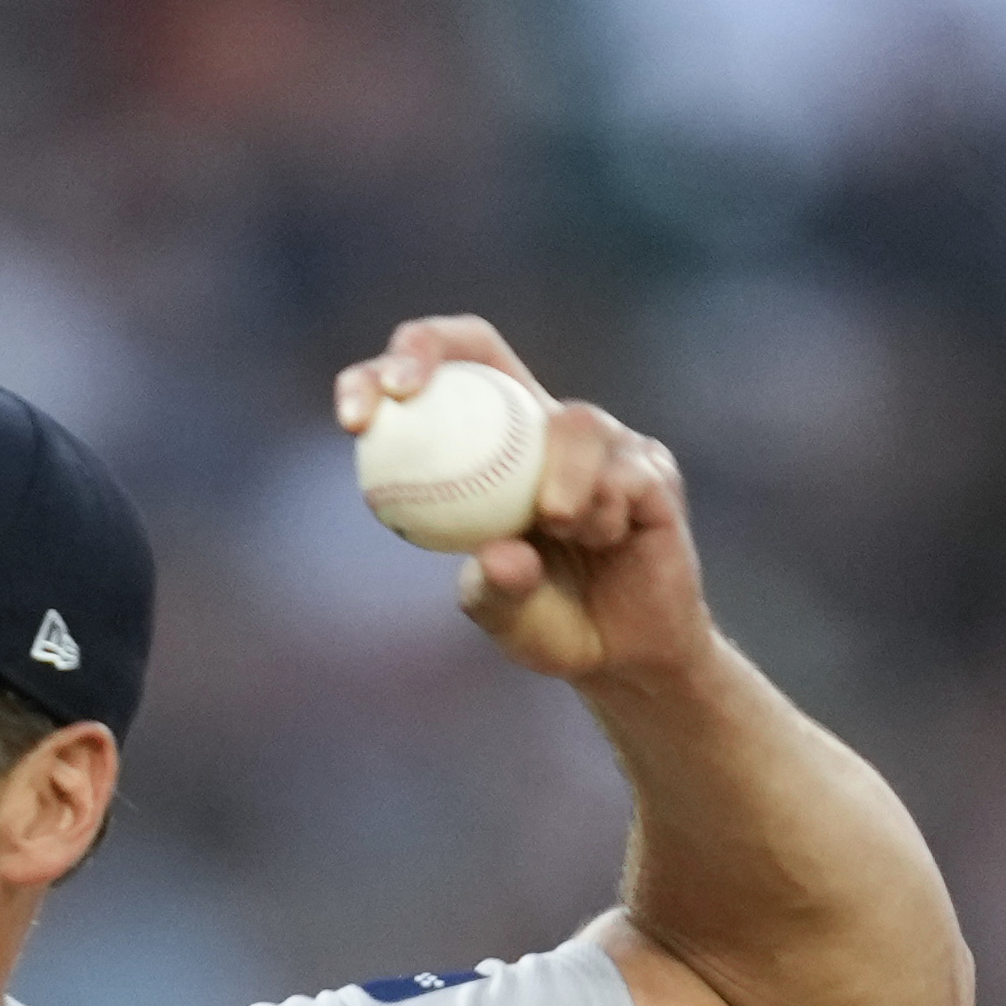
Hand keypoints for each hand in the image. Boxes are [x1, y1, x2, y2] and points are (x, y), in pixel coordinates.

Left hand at [332, 317, 712, 690]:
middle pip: (485, 350)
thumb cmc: (551, 622)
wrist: (627, 656)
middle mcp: (544, 428)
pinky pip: (623, 474)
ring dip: (555, 483)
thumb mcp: (505, 616)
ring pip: (573, 425)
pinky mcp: (652, 471)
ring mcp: (603, 443)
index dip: (393, 374)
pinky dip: (601, 512)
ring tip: (557, 526)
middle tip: (402, 392)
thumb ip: (492, 590)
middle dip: (428, 350)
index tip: (354, 418)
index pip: (442, 380)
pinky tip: (598, 538)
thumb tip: (498, 554)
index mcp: (495, 448)